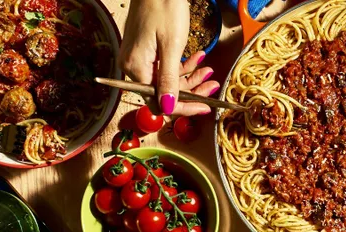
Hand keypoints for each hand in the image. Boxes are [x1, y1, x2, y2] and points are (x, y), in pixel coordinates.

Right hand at [120, 0, 218, 115]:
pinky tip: (199, 58)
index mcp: (136, 68)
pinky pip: (165, 66)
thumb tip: (167, 107)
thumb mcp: (171, 46)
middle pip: (164, 92)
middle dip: (191, 91)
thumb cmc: (163, 8)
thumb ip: (169, 79)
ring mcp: (140, 58)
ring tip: (209, 70)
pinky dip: (183, 65)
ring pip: (167, 79)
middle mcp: (134, 66)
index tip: (204, 108)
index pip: (159, 101)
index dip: (183, 107)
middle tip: (212, 86)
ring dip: (190, 77)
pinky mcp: (146, 51)